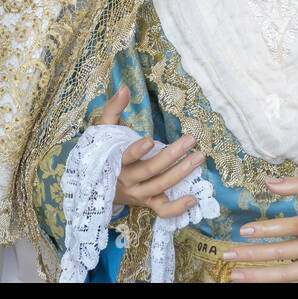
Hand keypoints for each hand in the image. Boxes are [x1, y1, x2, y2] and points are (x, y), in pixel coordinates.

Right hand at [96, 85, 203, 217]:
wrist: (98, 189)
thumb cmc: (105, 154)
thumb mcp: (104, 132)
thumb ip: (113, 109)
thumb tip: (125, 88)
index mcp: (115, 163)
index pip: (125, 158)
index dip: (136, 152)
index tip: (149, 140)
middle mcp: (127, 181)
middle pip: (150, 170)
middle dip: (171, 156)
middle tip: (191, 140)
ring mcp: (138, 194)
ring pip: (160, 186)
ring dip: (181, 173)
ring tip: (199, 157)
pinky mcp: (147, 204)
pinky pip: (163, 210)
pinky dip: (177, 207)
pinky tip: (194, 198)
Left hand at [225, 176, 297, 282]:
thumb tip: (267, 181)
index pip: (291, 226)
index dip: (267, 228)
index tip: (243, 230)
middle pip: (284, 253)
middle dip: (253, 254)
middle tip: (228, 254)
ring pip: (288, 274)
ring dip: (259, 275)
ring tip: (235, 275)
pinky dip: (277, 285)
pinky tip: (258, 283)